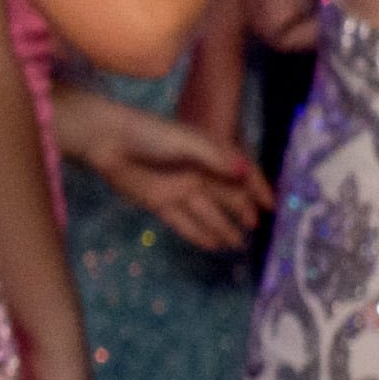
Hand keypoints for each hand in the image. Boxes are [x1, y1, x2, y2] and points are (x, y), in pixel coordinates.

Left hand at [47, 86, 270, 254]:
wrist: (106, 140)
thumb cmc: (149, 133)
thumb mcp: (186, 141)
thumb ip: (215, 157)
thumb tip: (245, 172)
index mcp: (208, 154)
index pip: (241, 173)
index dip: (257, 187)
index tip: (272, 205)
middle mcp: (198, 173)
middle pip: (226, 196)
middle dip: (242, 211)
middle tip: (255, 228)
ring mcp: (178, 189)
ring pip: (207, 213)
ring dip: (223, 227)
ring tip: (238, 244)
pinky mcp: (159, 202)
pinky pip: (184, 222)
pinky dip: (198, 234)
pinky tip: (213, 245)